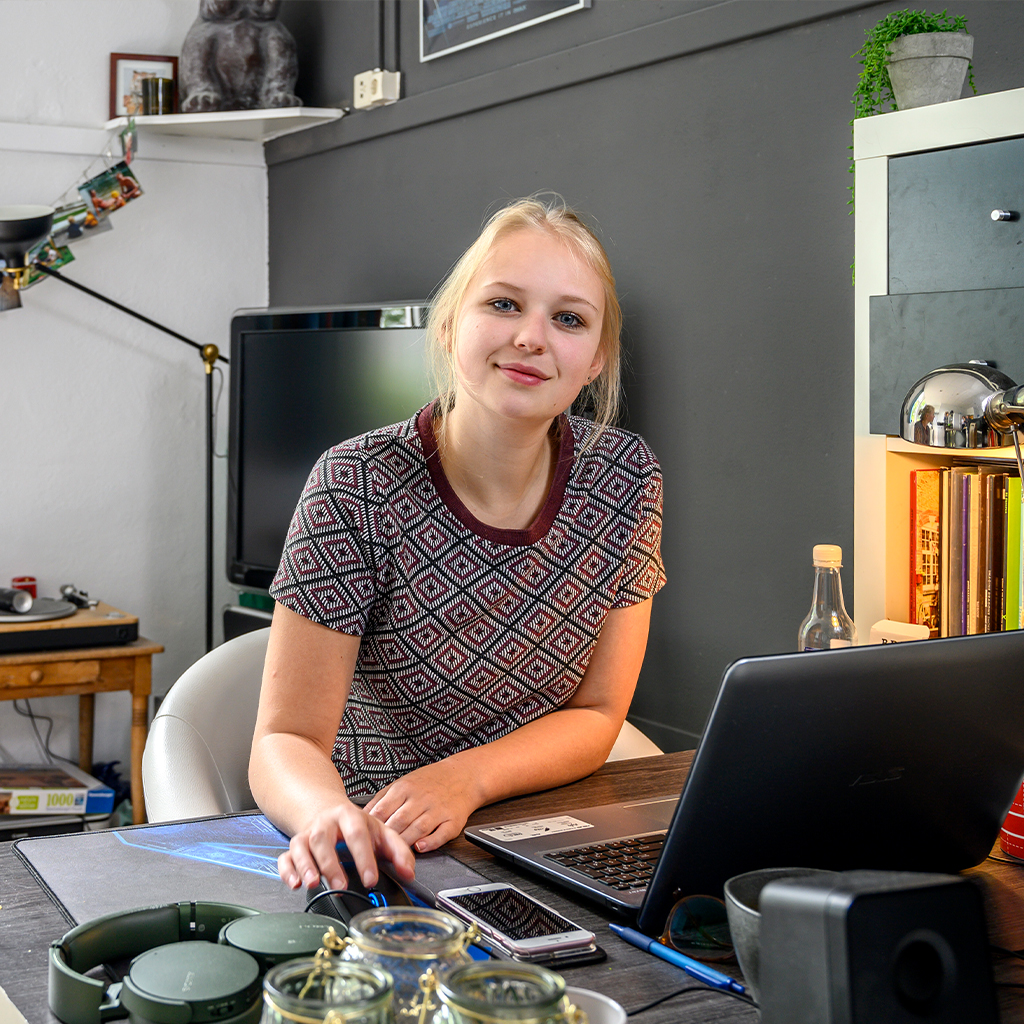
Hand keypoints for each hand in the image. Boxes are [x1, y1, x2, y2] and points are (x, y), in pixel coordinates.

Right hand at [278, 797, 415, 891]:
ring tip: (312, 883)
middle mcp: (325, 822)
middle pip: (324, 839)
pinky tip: (294, 884)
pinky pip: (286, 857)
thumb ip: (399, 852)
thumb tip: (409, 874)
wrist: (330, 812)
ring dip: (305, 865)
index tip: (371, 879)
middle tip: (340, 885)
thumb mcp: (382, 833)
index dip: (364, 857)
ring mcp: (308, 833)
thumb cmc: (358, 827)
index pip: (357, 834)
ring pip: (301, 846)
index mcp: (350, 815)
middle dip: (331, 863)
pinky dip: (287, 871)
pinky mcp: (295, 846)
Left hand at [365, 760, 481, 852]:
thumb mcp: (402, 782)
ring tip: (392, 855)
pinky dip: (430, 842)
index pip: (382, 810)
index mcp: (404, 788)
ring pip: (417, 828)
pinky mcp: (452, 821)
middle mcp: (420, 799)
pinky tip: (420, 847)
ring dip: (403, 843)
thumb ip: (382, 799)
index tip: (362, 840)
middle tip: (373, 854)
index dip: (370, 827)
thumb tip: (362, 816)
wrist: (463, 776)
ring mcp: (437, 810)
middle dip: (384, 839)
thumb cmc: (429, 782)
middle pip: (398, 821)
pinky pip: (441, 834)